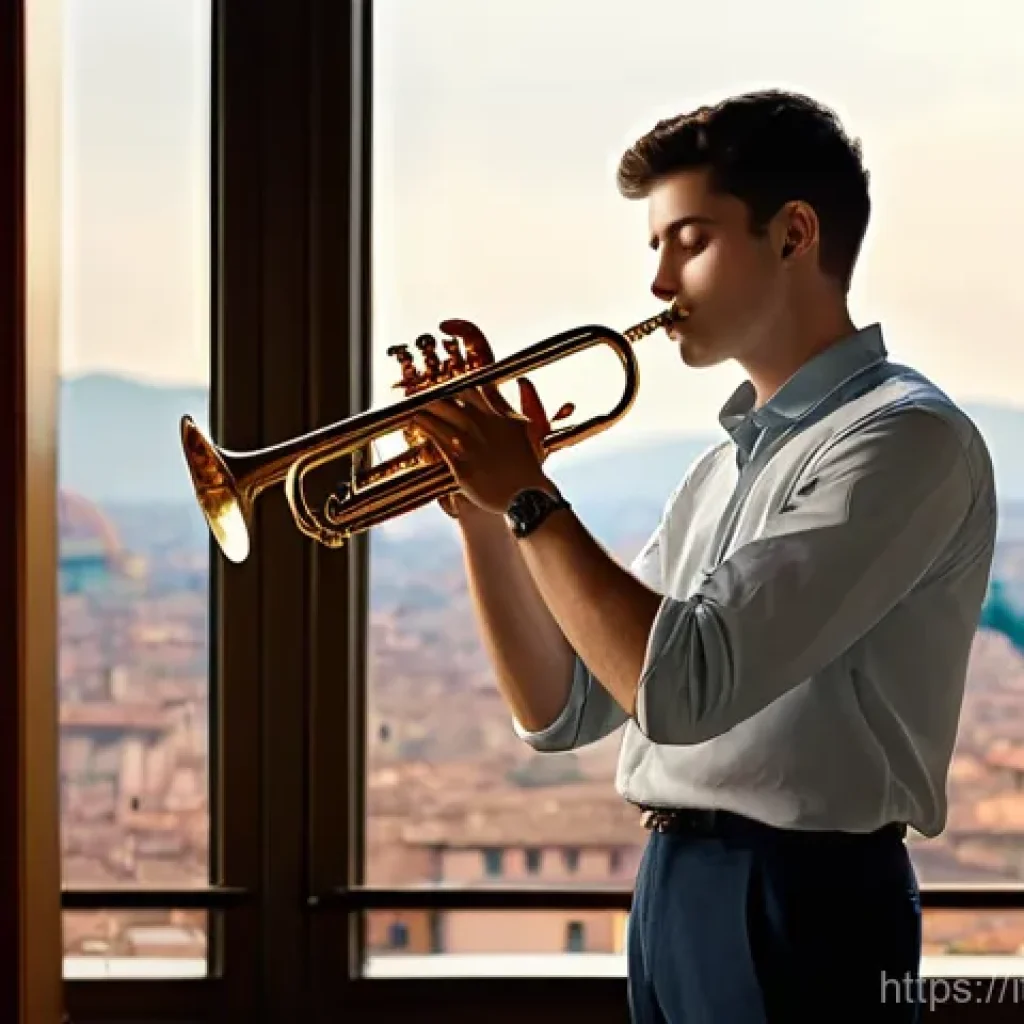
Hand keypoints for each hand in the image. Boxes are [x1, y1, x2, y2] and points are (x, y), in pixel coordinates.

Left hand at [424, 319, 568, 518]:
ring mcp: (471, 441)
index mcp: (500, 411)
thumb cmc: (529, 465)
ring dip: (421, 403)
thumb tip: (525, 380)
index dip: (464, 346)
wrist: (526, 498)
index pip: (479, 373)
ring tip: (406, 397)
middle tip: (413, 376)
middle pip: (452, 391)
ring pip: (439, 413)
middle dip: (433, 383)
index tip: (448, 325)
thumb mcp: (535, 430)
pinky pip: (435, 439)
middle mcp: (484, 422)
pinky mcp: (460, 463)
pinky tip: (412, 419)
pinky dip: (422, 426)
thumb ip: (531, 402)